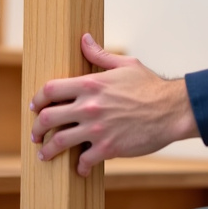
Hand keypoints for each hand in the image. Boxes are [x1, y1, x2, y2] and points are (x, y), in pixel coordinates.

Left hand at [29, 33, 199, 176]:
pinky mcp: (108, 148)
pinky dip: (79, 167)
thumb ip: (99, 55)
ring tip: (45, 155)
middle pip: (48, 118)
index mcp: (90, 84)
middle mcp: (89, 107)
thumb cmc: (150, 87)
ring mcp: (97, 129)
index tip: (35, 107)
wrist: (172, 110)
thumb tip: (84, 39)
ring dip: (48, 150)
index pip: (50, 90)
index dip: (37, 99)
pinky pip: (84, 161)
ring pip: (59, 142)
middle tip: (36, 135)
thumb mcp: (125, 65)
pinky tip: (79, 169)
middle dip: (37, 128)